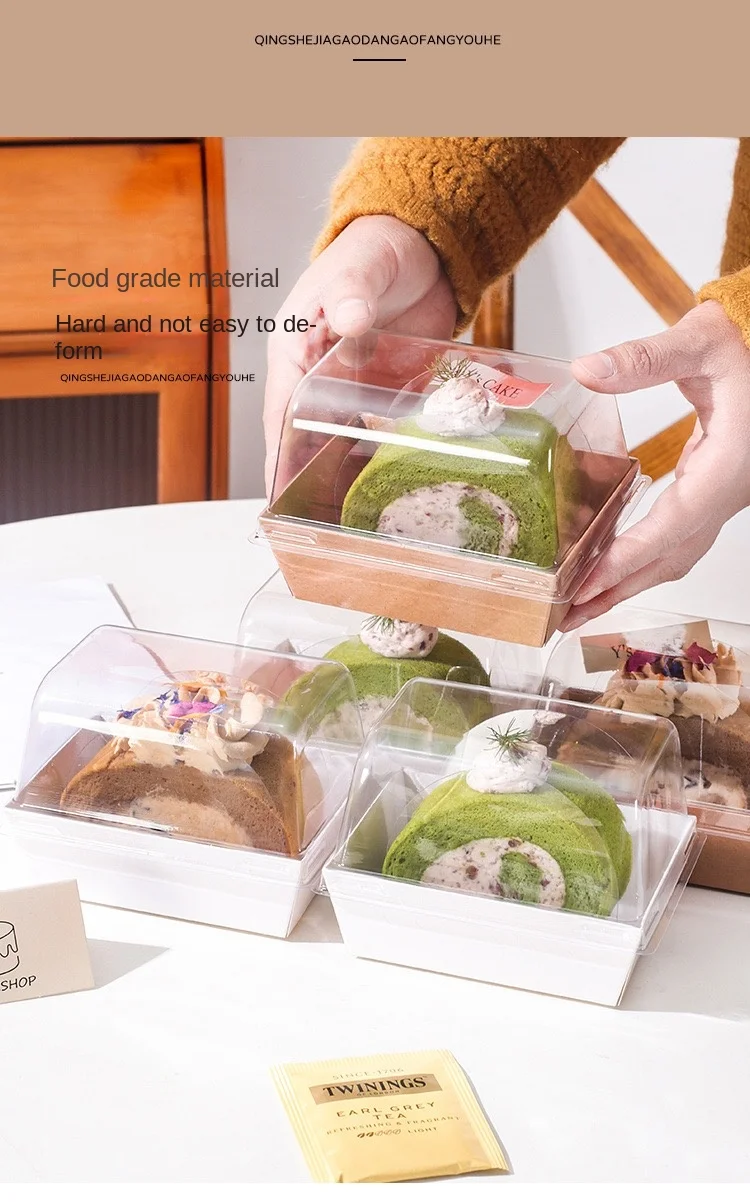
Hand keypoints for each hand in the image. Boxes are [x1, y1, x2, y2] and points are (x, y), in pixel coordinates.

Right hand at [263, 215, 456, 494]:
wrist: (425, 246)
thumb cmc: (376, 250)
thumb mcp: (361, 267)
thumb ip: (353, 292)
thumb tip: (349, 318)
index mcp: (297, 348)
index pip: (281, 409)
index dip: (279, 451)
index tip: (278, 490)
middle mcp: (320, 375)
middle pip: (308, 435)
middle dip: (308, 478)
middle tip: (312, 523)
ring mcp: (354, 386)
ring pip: (343, 439)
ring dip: (344, 474)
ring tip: (348, 518)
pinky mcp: (386, 391)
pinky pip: (382, 431)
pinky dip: (383, 456)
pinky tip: (390, 485)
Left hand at [561, 300, 749, 630]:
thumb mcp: (701, 340)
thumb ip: (645, 358)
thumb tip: (587, 371)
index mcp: (727, 466)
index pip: (671, 528)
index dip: (626, 560)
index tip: (585, 585)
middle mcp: (727, 492)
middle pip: (669, 559)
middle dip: (618, 591)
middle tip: (567, 617)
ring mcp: (722, 495)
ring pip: (675, 554)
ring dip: (629, 581)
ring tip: (582, 603)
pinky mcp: (712, 489)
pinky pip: (675, 537)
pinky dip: (642, 557)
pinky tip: (611, 562)